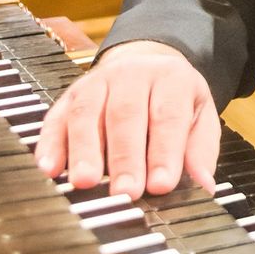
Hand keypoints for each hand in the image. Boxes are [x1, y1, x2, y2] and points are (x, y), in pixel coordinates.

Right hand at [34, 41, 219, 199]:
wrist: (146, 61)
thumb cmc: (174, 97)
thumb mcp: (200, 115)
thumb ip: (201, 150)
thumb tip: (205, 185)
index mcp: (170, 78)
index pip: (168, 116)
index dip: (164, 152)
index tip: (161, 185)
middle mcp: (131, 75)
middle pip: (125, 115)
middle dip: (125, 157)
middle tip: (126, 192)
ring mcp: (96, 83)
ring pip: (87, 114)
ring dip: (84, 151)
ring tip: (86, 182)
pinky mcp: (69, 96)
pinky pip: (56, 118)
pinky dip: (51, 144)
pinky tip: (50, 168)